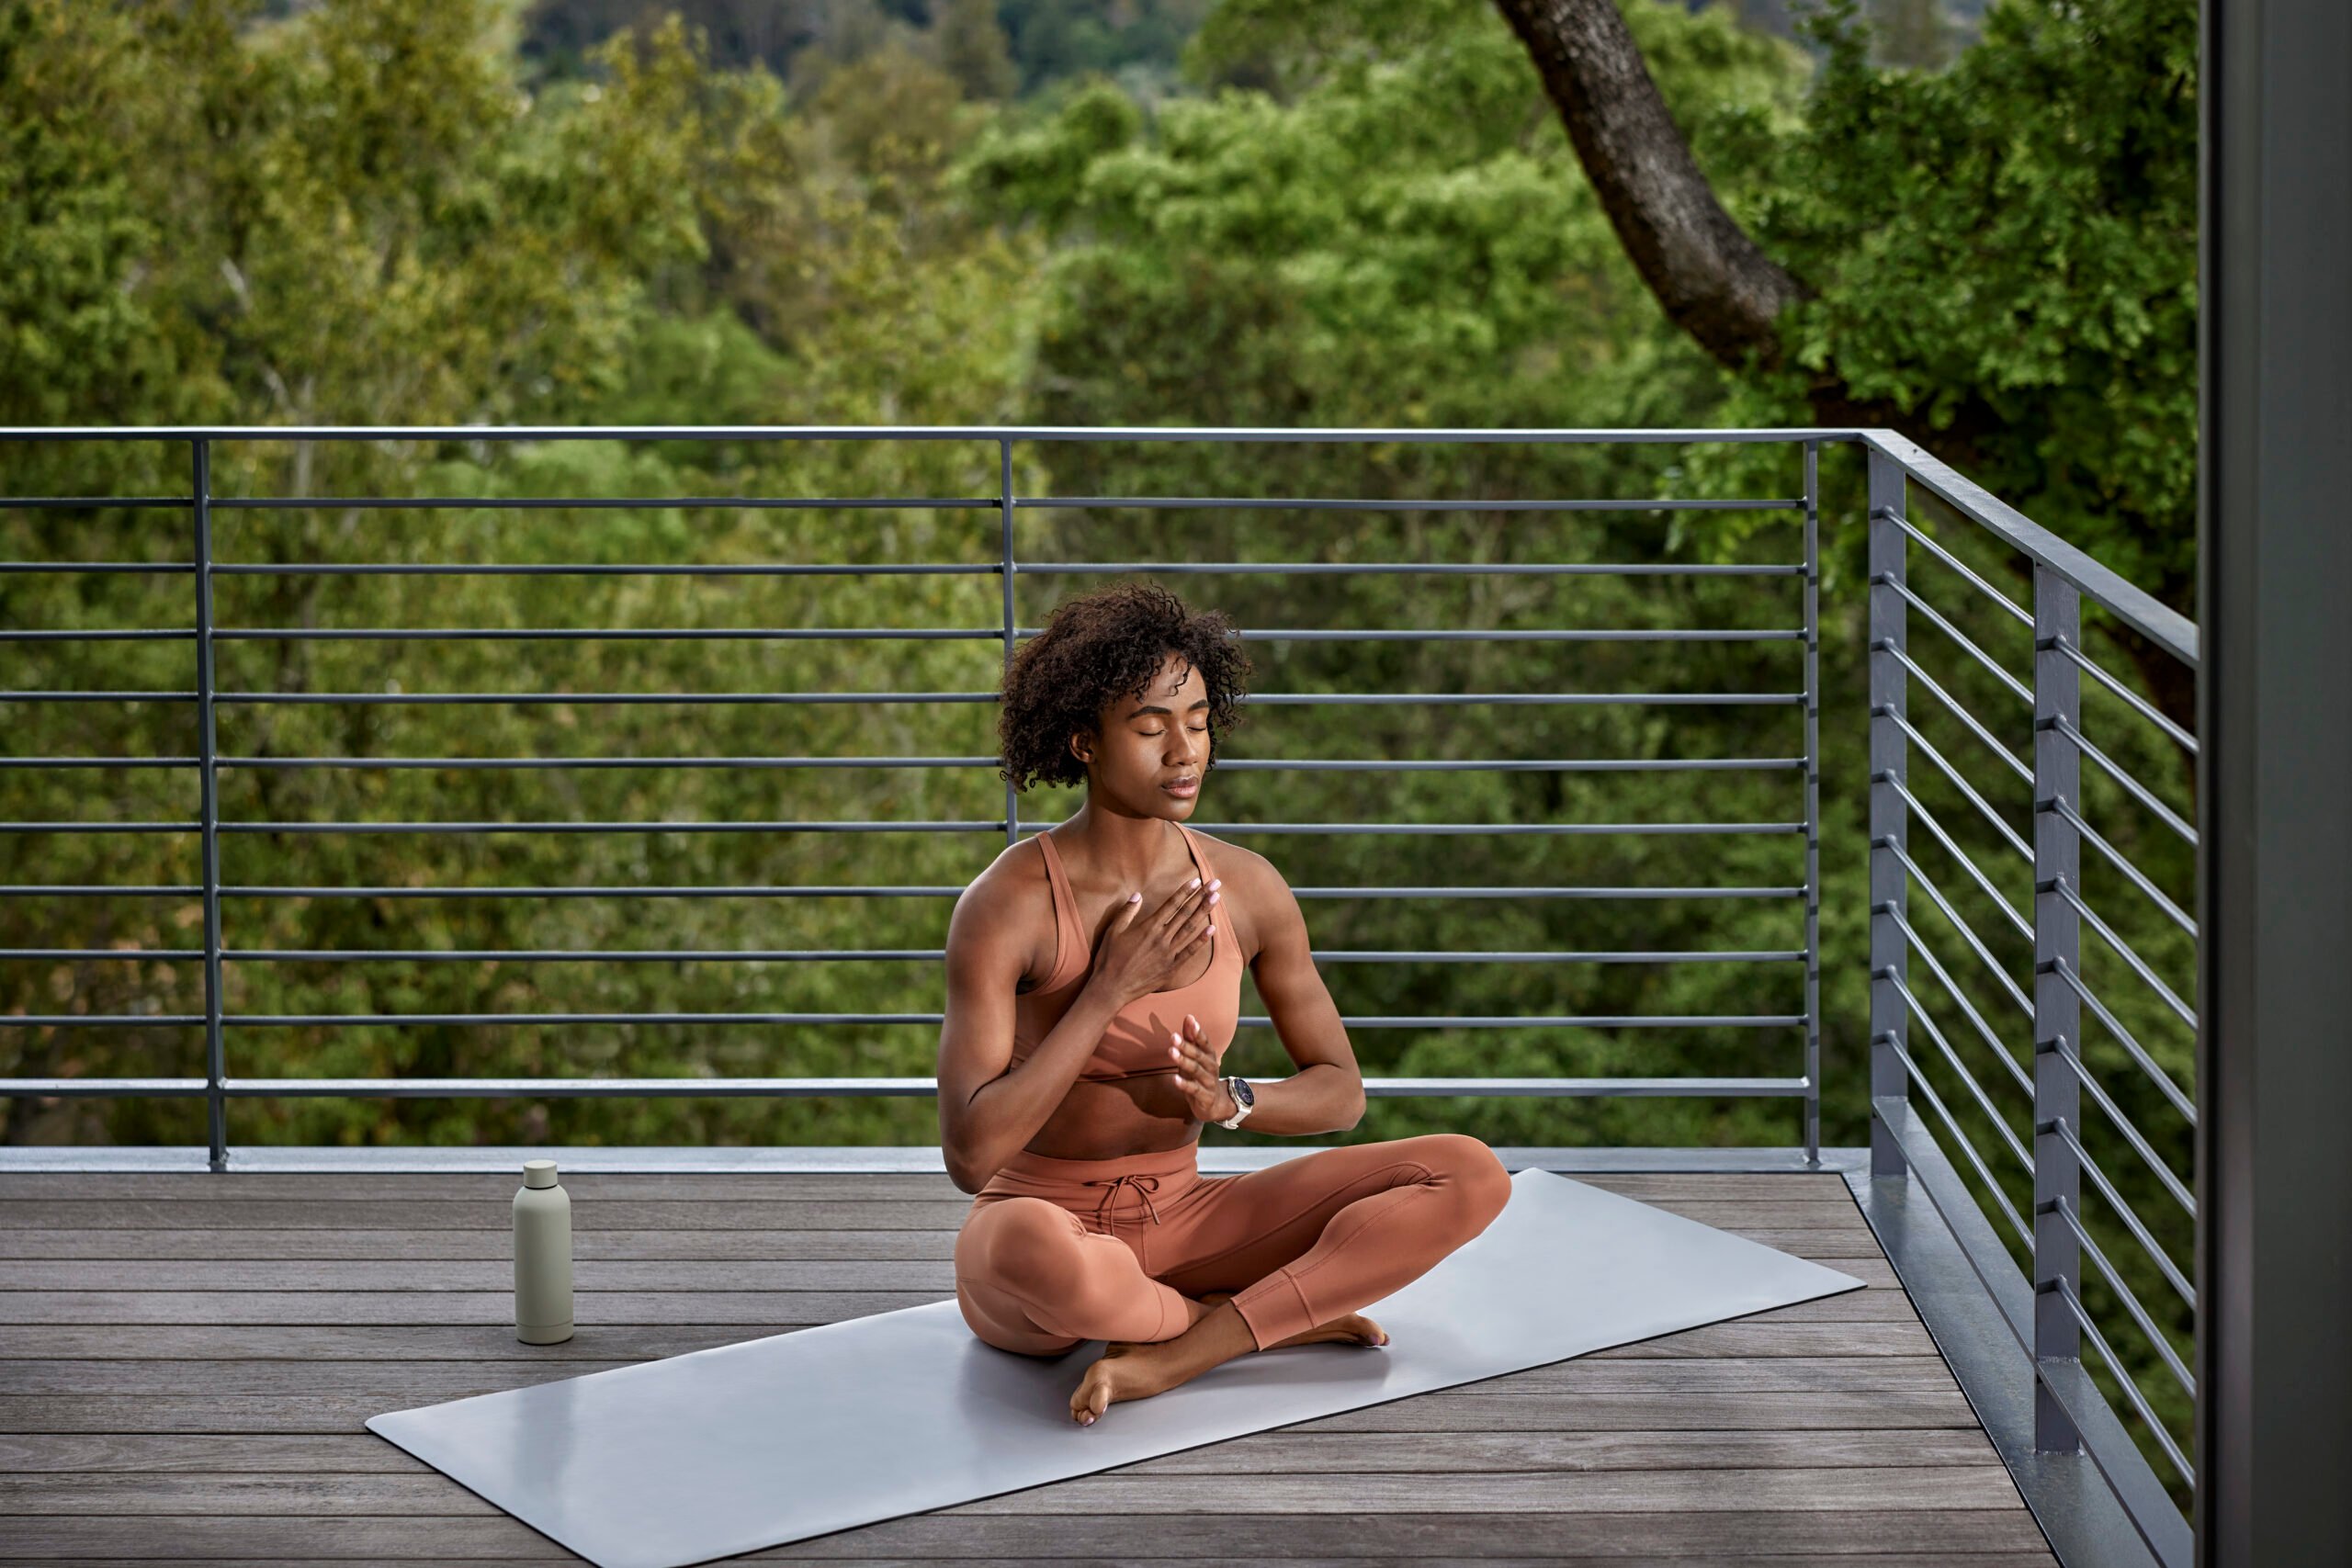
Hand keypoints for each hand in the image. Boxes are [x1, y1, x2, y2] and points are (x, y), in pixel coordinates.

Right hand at [1089, 871, 1217, 1007]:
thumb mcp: (1113, 931)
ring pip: (1190, 929)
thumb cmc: (1109, 959)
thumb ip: (1127, 912)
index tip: (1196, 881)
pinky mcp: (1171, 968)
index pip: (1171, 905)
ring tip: (1216, 899)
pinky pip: (1189, 952)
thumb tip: (1137, 895)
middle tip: (1215, 884)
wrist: (1111, 988)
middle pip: (1185, 913)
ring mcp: (1168, 954)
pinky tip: (1211, 929)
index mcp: (1148, 927)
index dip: (1185, 891)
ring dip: (1204, 913)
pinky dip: (1201, 940)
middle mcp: (1161, 938)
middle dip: (1201, 897)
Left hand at [1166, 1012, 1235, 1123]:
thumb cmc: (1201, 1076)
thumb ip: (1191, 1038)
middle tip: (1173, 1037)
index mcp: (1209, 1055)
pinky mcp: (1204, 1097)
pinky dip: (1184, 1084)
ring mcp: (1209, 1082)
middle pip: (1199, 1055)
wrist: (1216, 1104)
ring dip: (1184, 1061)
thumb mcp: (1196, 1057)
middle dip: (1186, 1045)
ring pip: (1196, 1070)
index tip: (1190, 1019)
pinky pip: (1194, 1089)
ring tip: (1171, 1052)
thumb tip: (1188, 1016)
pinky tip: (1174, 1079)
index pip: (1204, 1041)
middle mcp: (1211, 1067)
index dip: (1197, 1031)